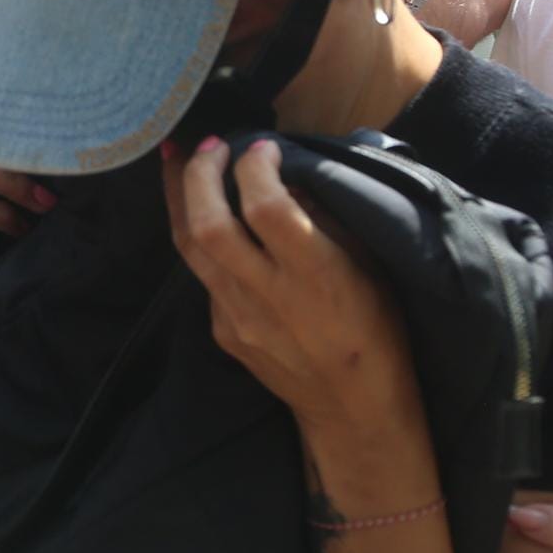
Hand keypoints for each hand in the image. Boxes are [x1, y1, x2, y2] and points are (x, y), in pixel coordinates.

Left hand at [160, 134, 418, 439]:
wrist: (352, 408)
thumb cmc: (376, 329)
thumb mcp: (368, 267)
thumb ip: (323, 221)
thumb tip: (282, 178)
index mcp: (314, 275)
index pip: (265, 208)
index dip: (255, 167)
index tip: (261, 147)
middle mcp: (267, 296)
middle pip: (209, 224)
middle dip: (200, 173)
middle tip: (209, 144)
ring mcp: (237, 317)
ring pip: (189, 247)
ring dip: (179, 197)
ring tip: (177, 159)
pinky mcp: (222, 331)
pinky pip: (202, 274)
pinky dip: (199, 237)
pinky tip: (203, 215)